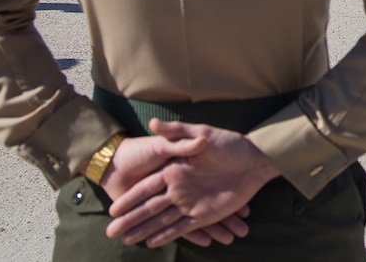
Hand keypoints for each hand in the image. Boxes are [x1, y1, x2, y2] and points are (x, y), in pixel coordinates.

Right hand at [106, 119, 279, 248]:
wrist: (255, 160)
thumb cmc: (230, 144)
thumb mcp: (203, 133)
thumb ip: (178, 131)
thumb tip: (152, 123)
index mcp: (174, 170)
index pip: (146, 188)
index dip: (129, 199)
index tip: (112, 209)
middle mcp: (179, 188)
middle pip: (149, 207)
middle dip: (130, 220)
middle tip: (110, 233)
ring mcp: (190, 202)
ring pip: (162, 220)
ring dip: (144, 231)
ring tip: (126, 242)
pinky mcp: (204, 214)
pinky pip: (183, 228)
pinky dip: (168, 235)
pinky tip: (151, 243)